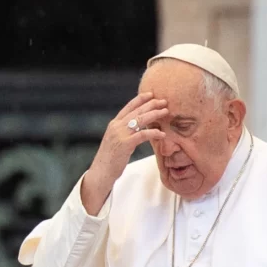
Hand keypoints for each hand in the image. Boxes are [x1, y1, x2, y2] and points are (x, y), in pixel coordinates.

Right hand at [80, 92, 169, 214]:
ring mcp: (120, 135)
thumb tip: (136, 127)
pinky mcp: (125, 144)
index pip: (128, 107)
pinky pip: (142, 135)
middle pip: (136, 111)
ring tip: (165, 112)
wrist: (101, 172)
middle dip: (151, 104)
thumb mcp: (115, 141)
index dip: (140, 99)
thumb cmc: (110, 159)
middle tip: (164, 101)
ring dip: (154, 114)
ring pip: (140, 119)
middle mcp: (116, 126)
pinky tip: (162, 133)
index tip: (151, 94)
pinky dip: (153, 132)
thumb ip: (124, 132)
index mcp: (114, 124)